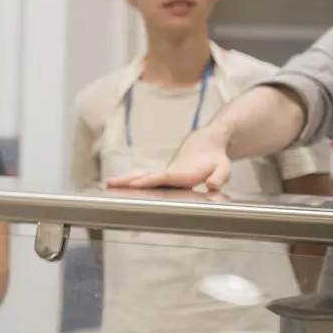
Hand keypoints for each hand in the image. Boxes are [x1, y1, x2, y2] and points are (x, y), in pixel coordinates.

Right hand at [108, 134, 230, 190]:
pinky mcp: (160, 177)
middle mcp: (170, 173)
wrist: (206, 146)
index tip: (136, 183)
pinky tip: (117, 185)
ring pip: (141, 176)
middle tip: (111, 183)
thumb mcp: (224, 169)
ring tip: (108, 184)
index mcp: (183, 173)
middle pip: (145, 176)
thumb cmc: (215, 160)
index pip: (164, 176)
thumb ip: (219, 177)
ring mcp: (163, 174)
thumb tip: (211, 185)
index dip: (150, 180)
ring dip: (124, 180)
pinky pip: (142, 178)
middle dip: (128, 180)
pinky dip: (129, 181)